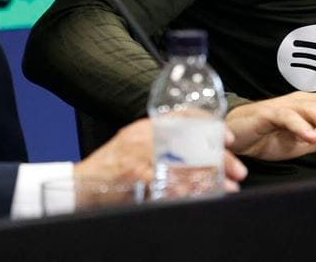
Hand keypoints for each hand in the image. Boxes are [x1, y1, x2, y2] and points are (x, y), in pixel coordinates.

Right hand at [74, 118, 247, 192]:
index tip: (229, 137)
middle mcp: (143, 137)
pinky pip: (168, 183)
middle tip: (237, 169)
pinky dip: (187, 191)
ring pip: (186, 162)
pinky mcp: (134, 176)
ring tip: (228, 188)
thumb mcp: (131, 149)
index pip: (182, 117)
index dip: (209, 125)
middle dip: (218, 156)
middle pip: (191, 141)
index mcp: (144, 127)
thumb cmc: (108, 172)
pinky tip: (201, 197)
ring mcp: (138, 155)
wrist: (78, 186)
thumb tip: (192, 152)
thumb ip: (157, 145)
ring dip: (211, 177)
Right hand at [225, 91, 315, 160]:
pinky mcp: (268, 114)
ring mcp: (286, 106)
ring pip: (311, 108)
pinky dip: (299, 126)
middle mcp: (303, 101)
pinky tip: (310, 136)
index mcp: (315, 106)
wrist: (238, 134)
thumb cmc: (273, 134)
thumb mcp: (310, 140)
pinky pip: (286, 118)